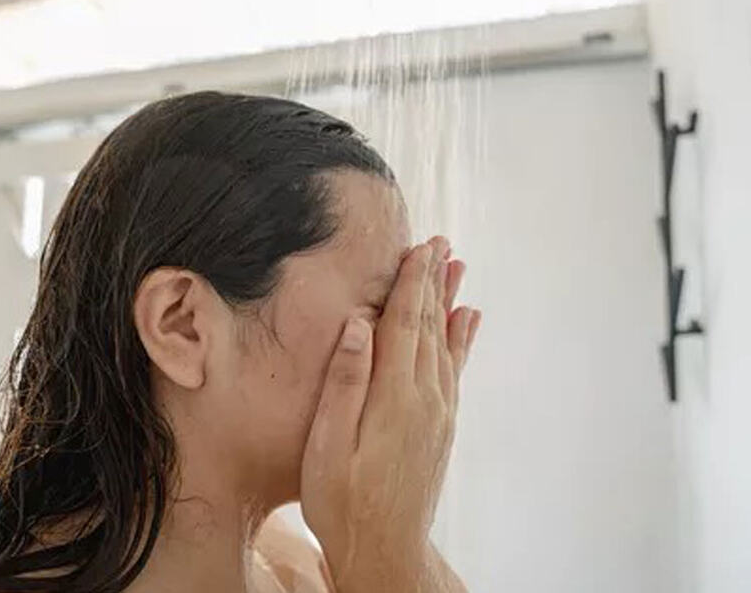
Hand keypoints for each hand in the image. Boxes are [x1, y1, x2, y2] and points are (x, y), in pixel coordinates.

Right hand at [300, 236, 480, 591]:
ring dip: (448, 302)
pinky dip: (461, 339)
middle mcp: (426, 398)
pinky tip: (466, 322)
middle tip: (439, 243)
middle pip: (430, 325)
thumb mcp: (327, 445)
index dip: (411, 282)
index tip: (418, 246)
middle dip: (432, 281)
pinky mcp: (442, 427)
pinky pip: (455, 369)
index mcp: (395, 396)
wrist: (385, 549)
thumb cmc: (342, 500)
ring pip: (446, 342)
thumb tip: (359, 324)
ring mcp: (439, 413)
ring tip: (455, 269)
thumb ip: (344, 382)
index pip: (405, 323)